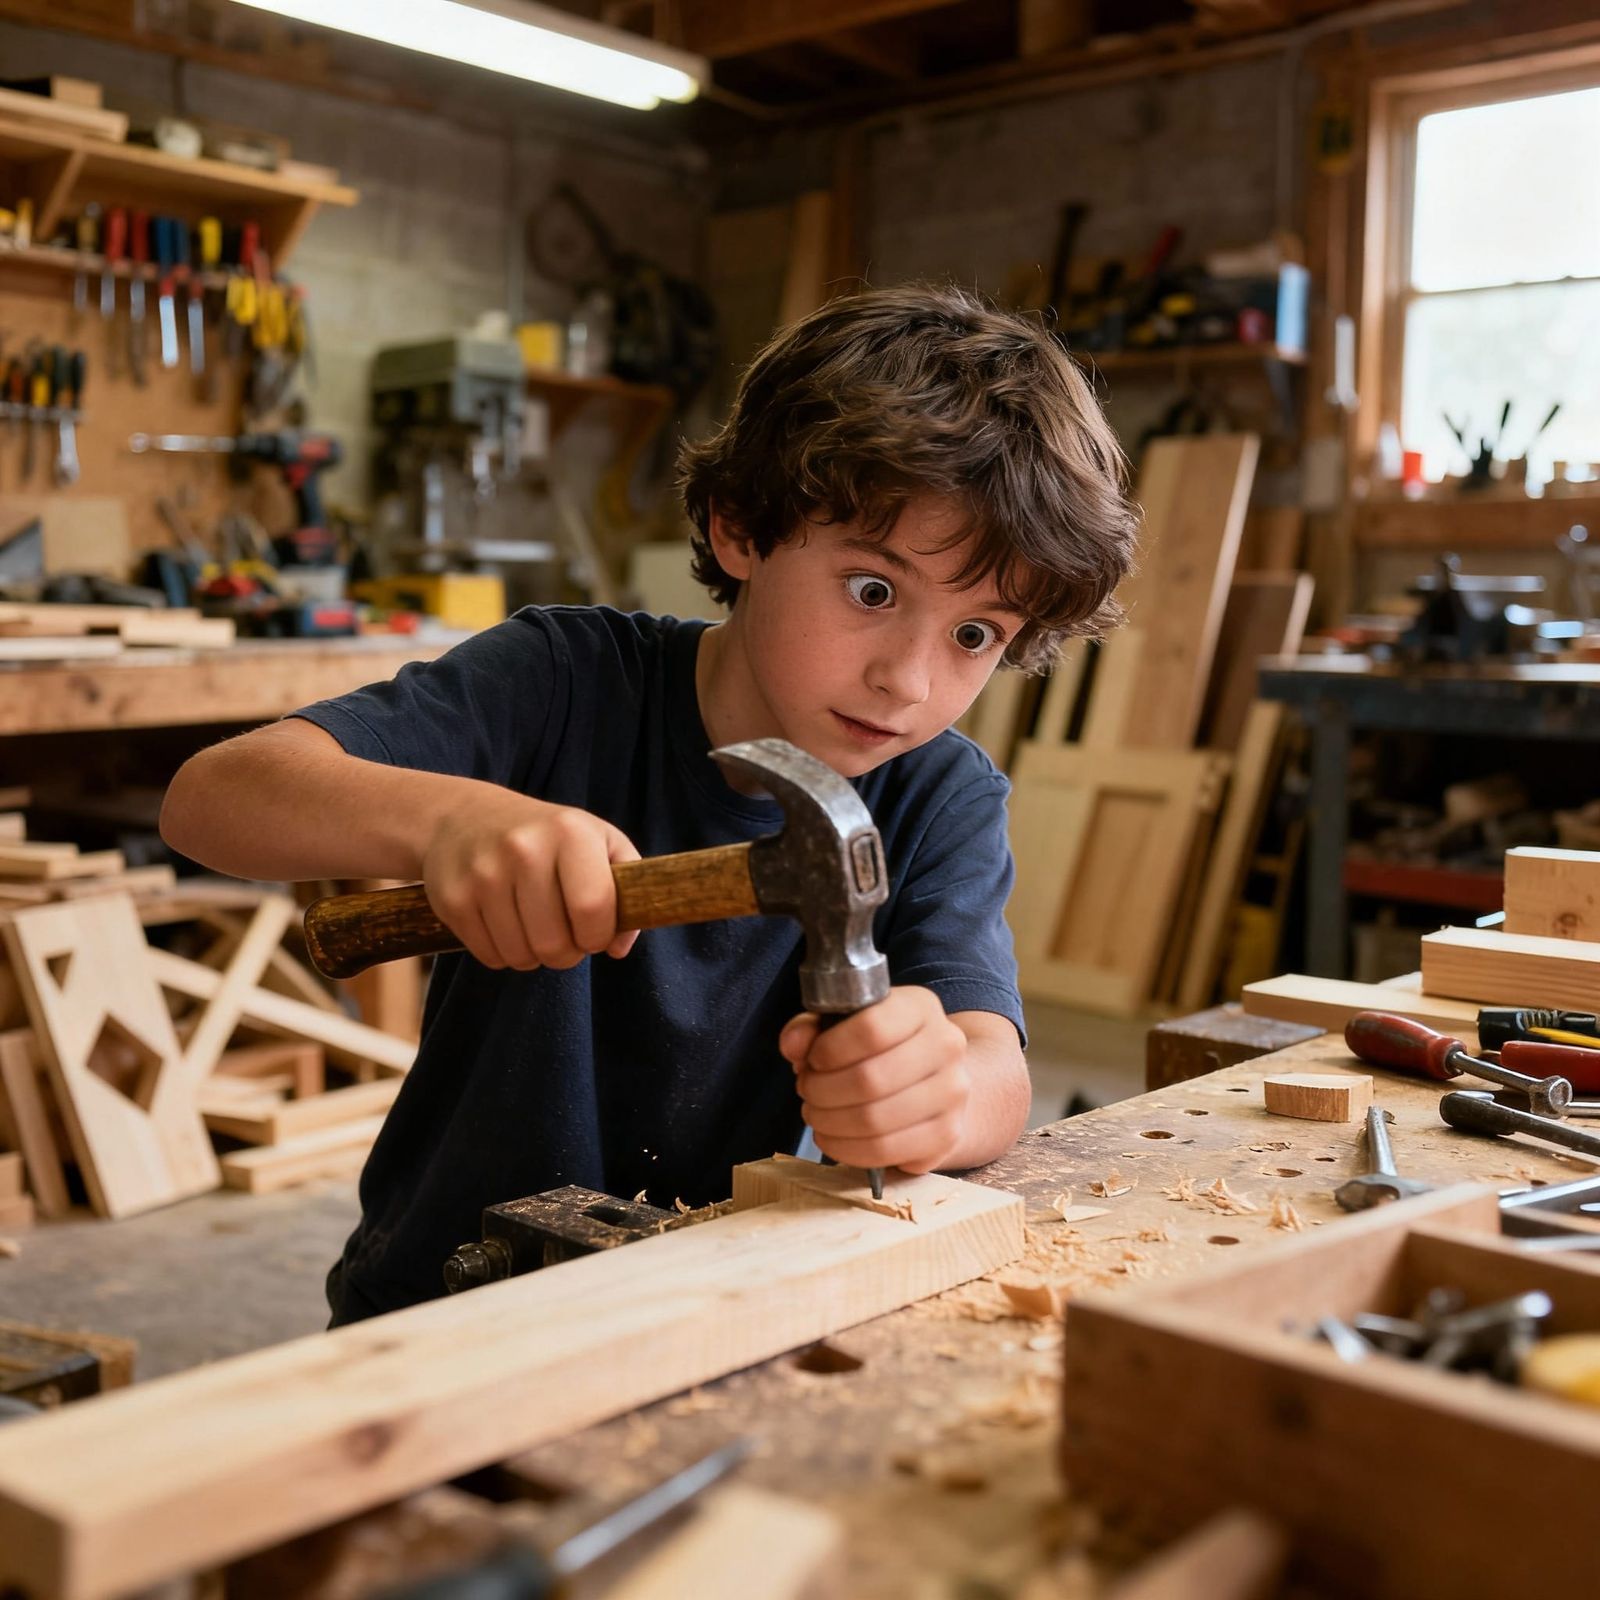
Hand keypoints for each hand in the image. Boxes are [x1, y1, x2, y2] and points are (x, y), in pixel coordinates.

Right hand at [422, 790, 640, 970]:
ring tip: (534, 927)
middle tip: (563, 933)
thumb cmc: (547, 836)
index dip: (599, 935)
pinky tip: (505, 924)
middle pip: (556, 944)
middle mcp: (524, 849)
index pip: (593, 908)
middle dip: (567, 952)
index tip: (594, 932)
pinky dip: (503, 953)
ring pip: (522, 957)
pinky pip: (490, 957)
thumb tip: (618, 947)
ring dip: (534, 955)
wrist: (464, 817)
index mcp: (570, 832)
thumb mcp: (598, 840)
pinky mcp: (453, 899)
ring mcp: (483, 874)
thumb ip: (625, 890)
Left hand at [779, 986, 970, 1174]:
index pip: (872, 1028)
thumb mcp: (845, 1024)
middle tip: (806, 1091)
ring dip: (829, 1122)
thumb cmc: (880, 1049)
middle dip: (821, 1091)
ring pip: (874, 1120)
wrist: (936, 1081)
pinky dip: (846, 1149)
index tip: (812, 1060)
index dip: (829, 1049)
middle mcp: (946, 1046)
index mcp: (921, 1007)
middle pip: (870, 1079)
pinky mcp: (947, 1134)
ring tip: (816, 1114)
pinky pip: (885, 1151)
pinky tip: (832, 1138)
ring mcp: (952, 1093)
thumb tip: (792, 1045)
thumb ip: (812, 1027)